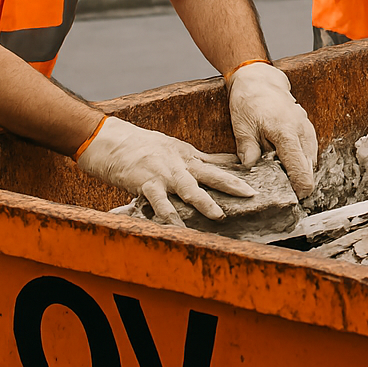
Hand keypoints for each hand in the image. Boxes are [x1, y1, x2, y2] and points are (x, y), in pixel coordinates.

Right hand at [75, 117, 253, 225]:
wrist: (107, 139)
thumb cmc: (141, 145)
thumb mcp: (175, 147)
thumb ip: (201, 159)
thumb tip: (230, 164)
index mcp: (188, 156)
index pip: (218, 165)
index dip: (239, 174)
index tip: (259, 182)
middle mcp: (180, 164)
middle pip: (211, 175)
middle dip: (233, 185)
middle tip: (252, 195)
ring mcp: (163, 173)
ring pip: (189, 189)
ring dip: (205, 203)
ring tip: (219, 216)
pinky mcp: (145, 183)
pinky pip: (159, 203)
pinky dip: (169, 216)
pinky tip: (178, 228)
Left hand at [227, 61, 318, 195]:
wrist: (260, 80)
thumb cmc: (249, 101)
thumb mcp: (242, 127)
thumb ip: (248, 151)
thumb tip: (251, 171)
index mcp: (286, 134)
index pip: (301, 171)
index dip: (299, 189)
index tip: (289, 198)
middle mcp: (303, 132)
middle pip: (309, 170)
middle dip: (297, 182)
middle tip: (277, 187)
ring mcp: (308, 130)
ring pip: (311, 162)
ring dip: (299, 171)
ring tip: (278, 172)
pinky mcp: (308, 130)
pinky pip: (309, 153)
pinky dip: (300, 161)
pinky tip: (283, 161)